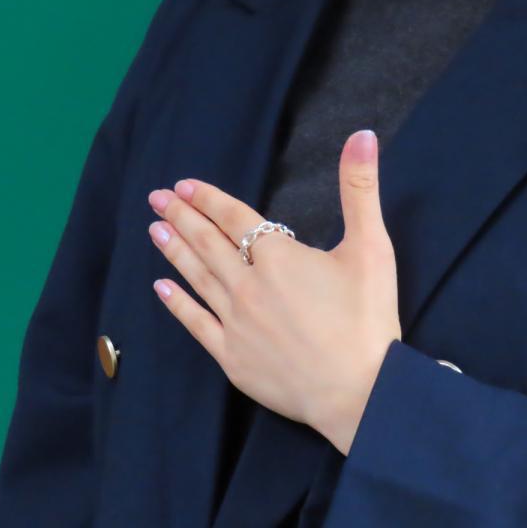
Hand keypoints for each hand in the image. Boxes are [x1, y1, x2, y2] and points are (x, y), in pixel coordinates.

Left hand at [147, 129, 400, 454]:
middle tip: (155, 198)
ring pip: (197, 278)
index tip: (183, 185)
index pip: (233, 217)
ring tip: (154, 230)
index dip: (207, 198)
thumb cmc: (367, 318)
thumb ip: (360, 189)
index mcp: (277, 256)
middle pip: (207, 243)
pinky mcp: (233, 358)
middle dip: (181, 216)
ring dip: (174, 251)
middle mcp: (247, 285)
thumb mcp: (372, 246)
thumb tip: (363, 136)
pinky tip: (161, 288)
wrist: (359, 391)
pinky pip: (197, 325)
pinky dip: (178, 304)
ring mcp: (235, 322)